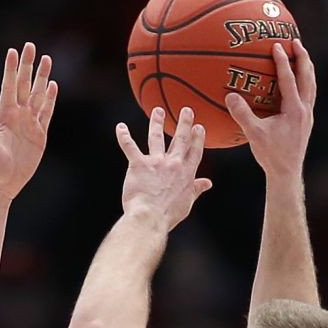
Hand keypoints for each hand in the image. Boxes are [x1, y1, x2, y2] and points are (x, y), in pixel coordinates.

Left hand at [0, 43, 56, 199]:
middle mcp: (17, 115)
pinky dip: (50, 100)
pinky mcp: (39, 134)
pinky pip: (46, 113)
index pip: (8, 86)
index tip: (12, 50)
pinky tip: (53, 86)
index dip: (10, 69)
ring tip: (47, 59)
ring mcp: (29, 123)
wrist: (1, 184)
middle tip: (31, 45)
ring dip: (42, 78)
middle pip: (24, 85)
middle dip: (28, 65)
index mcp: (4, 114)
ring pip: (38, 95)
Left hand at [112, 109, 212, 231]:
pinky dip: (124, 136)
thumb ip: (197, 189)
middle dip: (184, 123)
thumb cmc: (168, 215)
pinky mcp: (138, 165)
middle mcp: (173, 164)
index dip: (198, 138)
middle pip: (180, 139)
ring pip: (156, 137)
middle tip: (186, 110)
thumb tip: (207, 183)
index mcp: (186, 174)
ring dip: (157, 122)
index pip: (195, 152)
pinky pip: (130, 146)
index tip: (199, 127)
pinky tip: (120, 127)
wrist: (150, 218)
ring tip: (157, 111)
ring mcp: (156, 162)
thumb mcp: (187, 203)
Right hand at [230, 37, 317, 177]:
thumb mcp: (254, 134)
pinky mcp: (306, 120)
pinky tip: (298, 79)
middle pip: (308, 77)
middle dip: (302, 58)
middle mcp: (305, 110)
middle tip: (296, 41)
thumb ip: (243, 115)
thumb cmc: (271, 155)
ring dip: (306, 68)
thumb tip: (230, 96)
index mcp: (294, 111)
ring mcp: (307, 115)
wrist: (287, 173)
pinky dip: (304, 82)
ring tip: (301, 54)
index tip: (277, 45)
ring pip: (311, 85)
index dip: (283, 61)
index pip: (289, 80)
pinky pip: (308, 94)